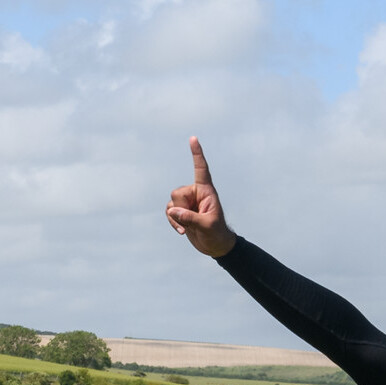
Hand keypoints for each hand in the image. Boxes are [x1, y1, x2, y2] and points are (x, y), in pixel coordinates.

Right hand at [166, 137, 235, 258]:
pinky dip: (172, 222)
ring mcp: (187, 201)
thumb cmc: (216, 234)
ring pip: (171, 203)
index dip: (197, 154)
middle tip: (194, 219)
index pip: (201, 169)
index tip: (193, 138)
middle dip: (181, 208)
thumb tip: (173, 211)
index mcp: (206, 191)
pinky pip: (169, 211)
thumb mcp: (207, 226)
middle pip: (177, 193)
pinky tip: (182, 231)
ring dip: (176, 218)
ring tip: (190, 227)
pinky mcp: (180, 210)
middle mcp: (195, 193)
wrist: (215, 246)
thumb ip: (190, 218)